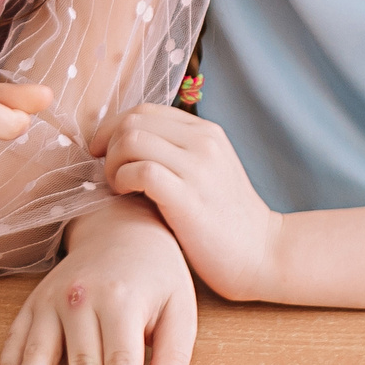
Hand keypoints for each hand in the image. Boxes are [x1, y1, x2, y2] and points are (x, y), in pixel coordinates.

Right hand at [0, 197, 196, 364]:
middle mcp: (83, 298)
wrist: (120, 228)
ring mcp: (53, 299)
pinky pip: (17, 336)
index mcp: (123, 300)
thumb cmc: (156, 275)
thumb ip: (176, 353)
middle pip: (81, 361)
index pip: (121, 360)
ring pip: (40, 351)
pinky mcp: (34, 301)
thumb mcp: (181, 306)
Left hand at [91, 105, 280, 301]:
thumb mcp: (206, 171)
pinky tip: (127, 195)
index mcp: (205, 132)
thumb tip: (124, 142)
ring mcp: (198, 168)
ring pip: (132, 140)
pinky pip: (142, 171)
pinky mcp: (189, 198)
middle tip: (110, 173)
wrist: (262, 254)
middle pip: (133, 121)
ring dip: (113, 163)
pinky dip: (123, 180)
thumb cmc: (224, 219)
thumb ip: (174, 151)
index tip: (103, 151)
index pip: (145, 110)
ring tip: (119, 187)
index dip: (113, 127)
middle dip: (108, 145)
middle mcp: (203, 142)